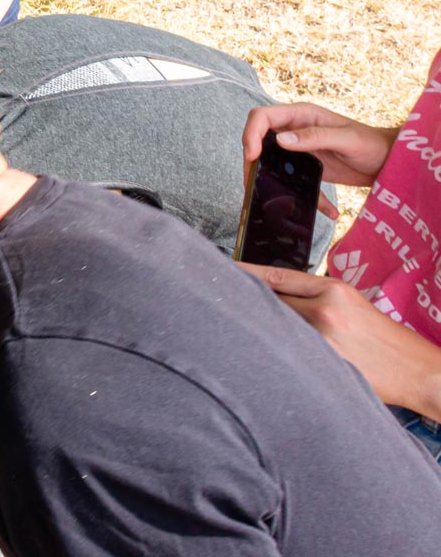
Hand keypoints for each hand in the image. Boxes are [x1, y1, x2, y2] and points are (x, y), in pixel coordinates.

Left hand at [238, 262, 440, 415]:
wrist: (421, 372)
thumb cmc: (387, 340)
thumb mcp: (354, 306)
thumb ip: (317, 299)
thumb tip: (280, 300)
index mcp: (333, 289)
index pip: (277, 277)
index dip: (246, 273)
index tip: (221, 269)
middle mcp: (323, 310)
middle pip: (269, 302)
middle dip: (248, 305)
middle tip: (222, 303)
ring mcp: (321, 339)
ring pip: (275, 328)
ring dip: (261, 332)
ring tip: (242, 334)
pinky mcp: (323, 364)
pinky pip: (288, 354)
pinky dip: (276, 353)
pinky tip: (266, 357)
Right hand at [242, 103, 394, 189]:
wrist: (389, 162)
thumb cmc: (373, 144)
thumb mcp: (346, 138)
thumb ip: (315, 136)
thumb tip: (281, 140)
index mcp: (301, 115)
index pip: (263, 117)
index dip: (251, 133)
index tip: (253, 155)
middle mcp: (295, 130)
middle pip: (258, 138)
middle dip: (251, 159)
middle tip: (252, 181)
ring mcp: (298, 149)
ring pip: (269, 160)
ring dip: (266, 178)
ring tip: (268, 197)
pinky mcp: (306, 167)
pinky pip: (290, 179)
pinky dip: (299, 194)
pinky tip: (322, 209)